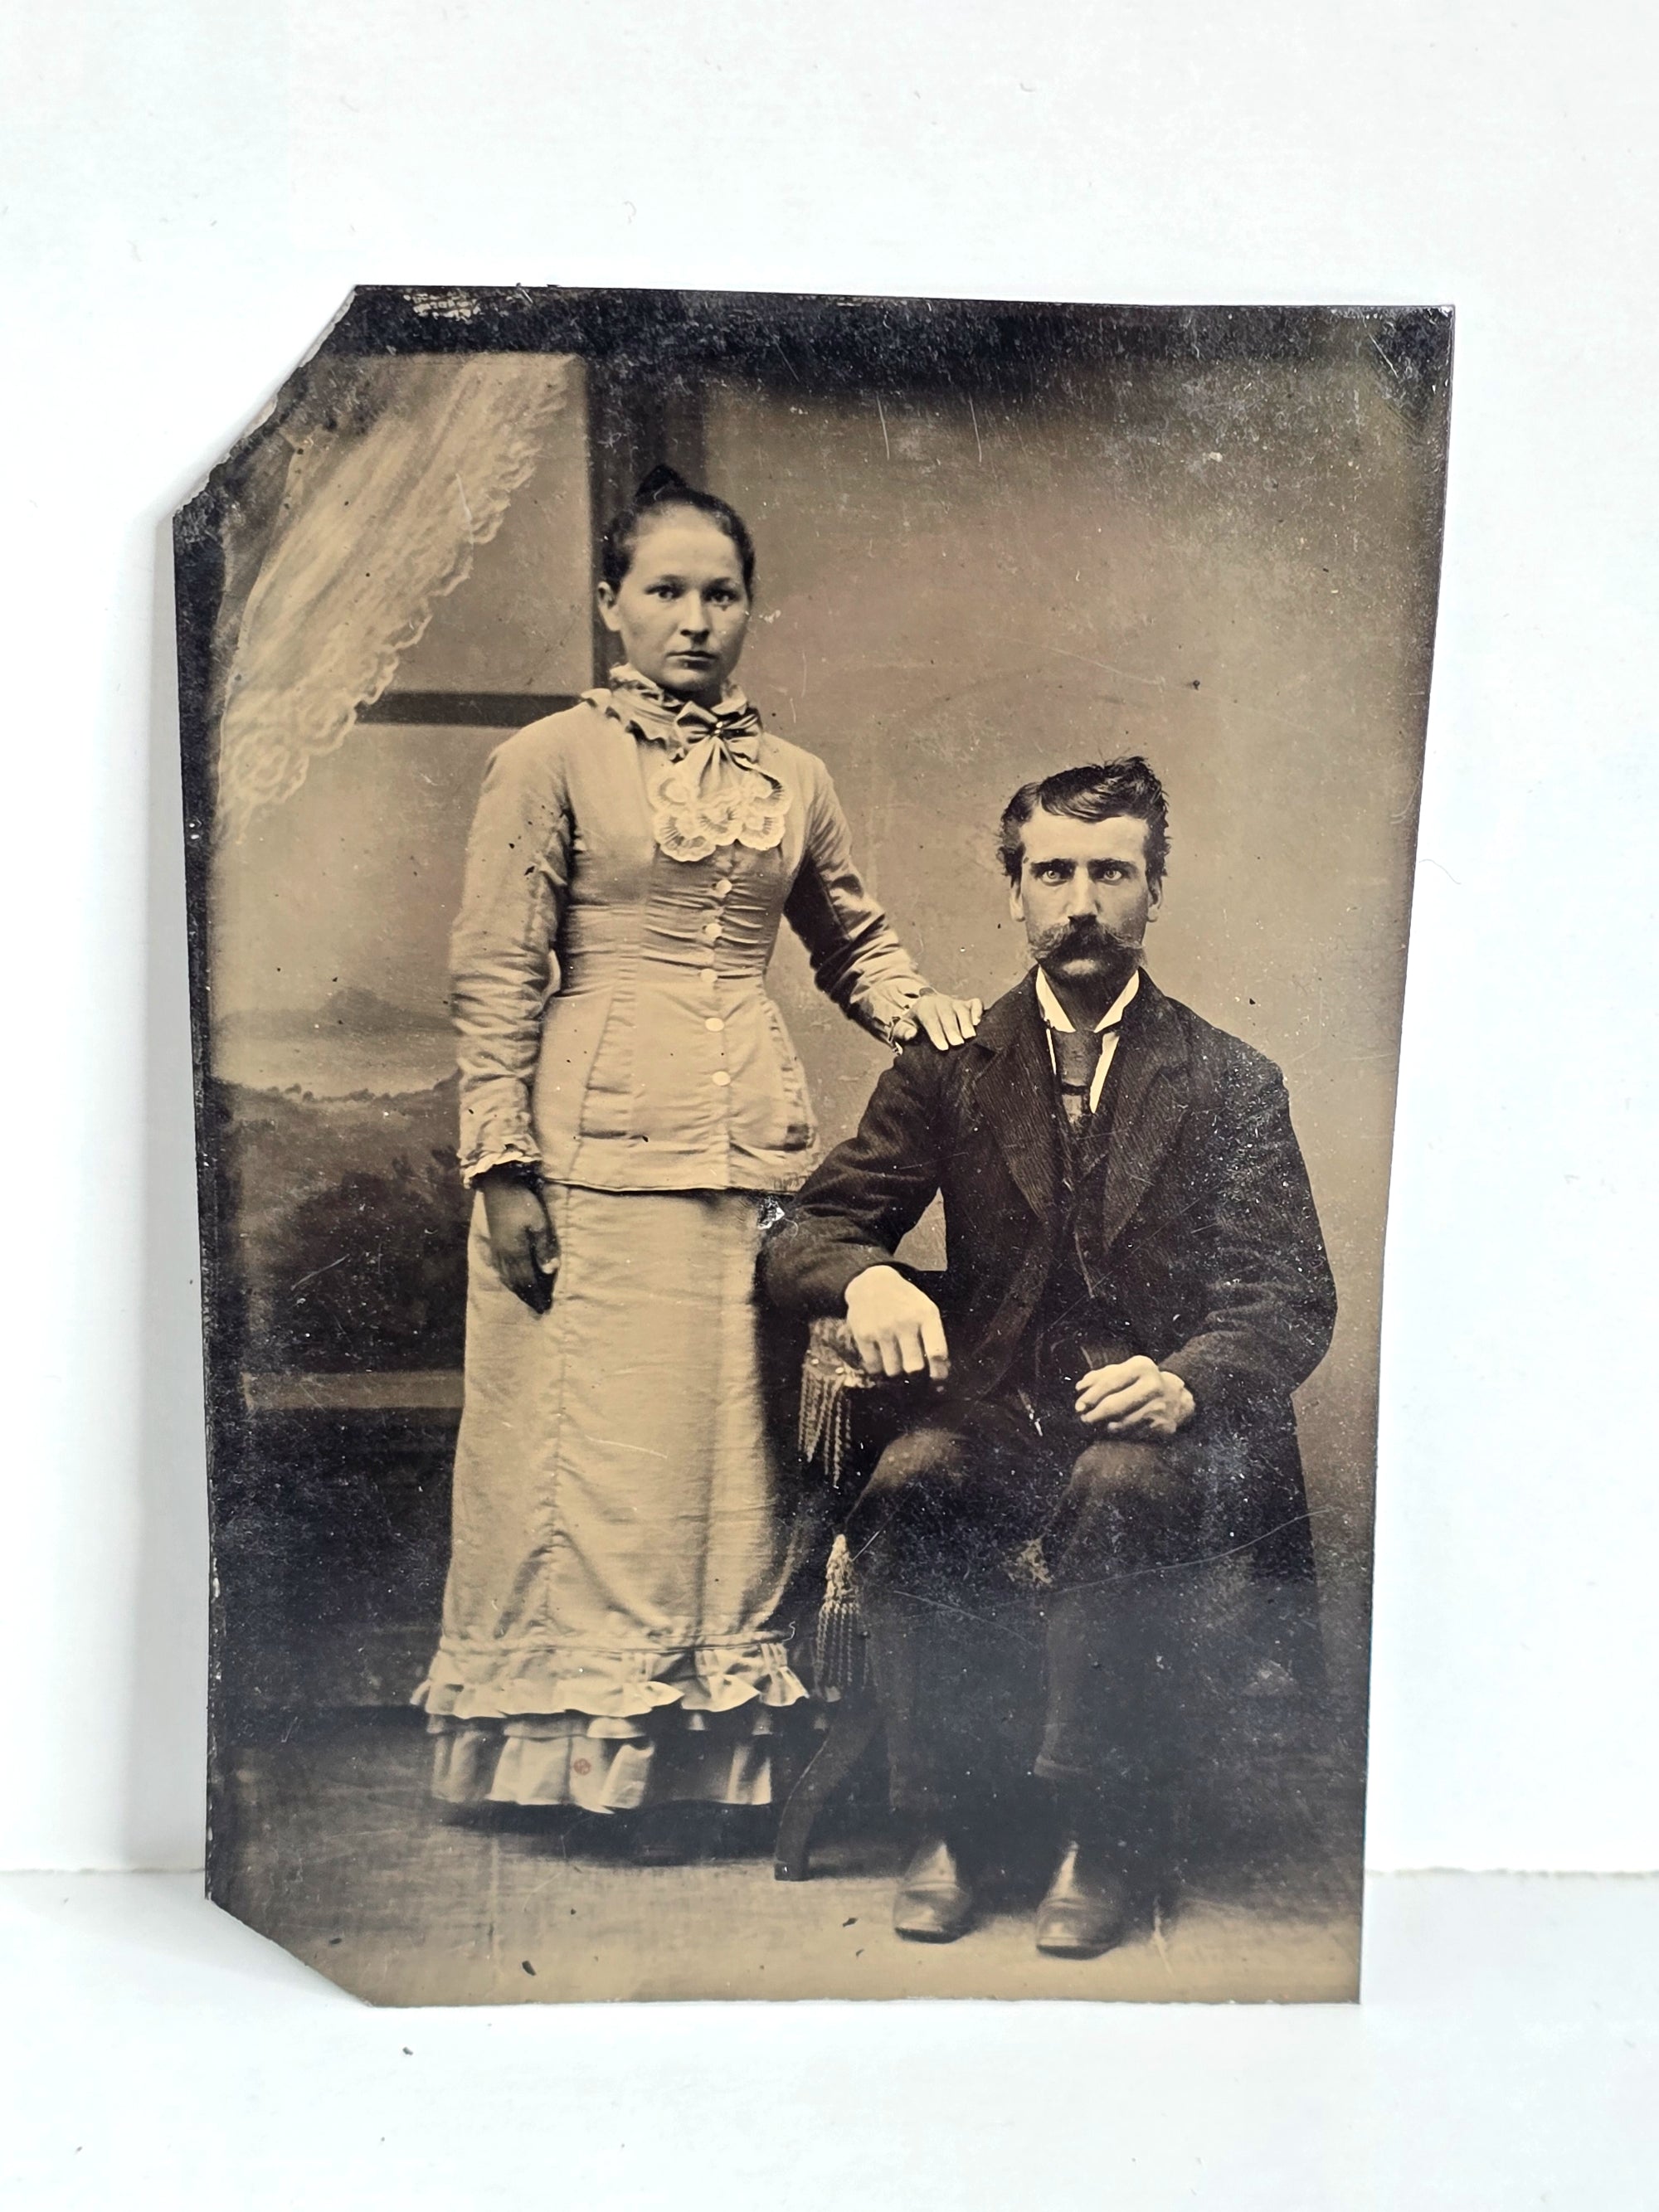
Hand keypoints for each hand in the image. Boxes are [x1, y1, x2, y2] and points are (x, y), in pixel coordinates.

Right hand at [478, 1171, 558, 1312]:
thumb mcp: (540, 1223)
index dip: (536, 1295)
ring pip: (506, 1276)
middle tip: (538, 1308)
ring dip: (517, 1290)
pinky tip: (510, 1279)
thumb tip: (550, 1271)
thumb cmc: (522, 1202)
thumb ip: (545, 1248)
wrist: (499, 1185)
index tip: (545, 1307)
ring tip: (527, 1298)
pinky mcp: (494, 1242)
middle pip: (516, 1282)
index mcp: (516, 1253)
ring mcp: (497, 1249)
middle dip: (528, 1297)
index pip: (527, 1281)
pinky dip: (507, 1278)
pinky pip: (499, 1268)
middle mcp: (504, 1255)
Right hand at [845, 1265, 949, 1381]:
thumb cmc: (905, 1300)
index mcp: (925, 1315)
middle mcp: (904, 1323)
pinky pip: (873, 1365)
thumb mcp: (925, 1309)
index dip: (938, 1370)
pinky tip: (881, 1355)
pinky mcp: (863, 1335)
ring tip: (896, 1359)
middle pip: (914, 1367)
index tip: (936, 1376)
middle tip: (913, 1370)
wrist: (871, 1282)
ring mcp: (882, 1329)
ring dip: (896, 1369)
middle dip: (915, 1374)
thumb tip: (940, 1369)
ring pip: (893, 1370)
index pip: (936, 1352)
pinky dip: (877, 1366)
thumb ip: (934, 1337)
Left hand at [911, 992, 982, 1050]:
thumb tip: (910, 1034)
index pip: (930, 1018)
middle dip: (952, 1028)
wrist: (925, 1015)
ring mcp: (956, 1003)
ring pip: (962, 1008)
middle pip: (947, 1013)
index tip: (943, 1047)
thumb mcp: (904, 1028)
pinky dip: (978, 1011)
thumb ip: (903, 1032)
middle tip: (957, 1043)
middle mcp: (940, 1002)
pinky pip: (976, 1004)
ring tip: (969, 1036)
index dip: (936, 1033)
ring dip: (966, 1022)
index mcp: (923, 1007)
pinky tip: (978, 1023)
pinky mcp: (969, 1004)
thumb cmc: (915, 1027)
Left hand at [1075, 1355, 1194, 1437]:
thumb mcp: (1124, 1371)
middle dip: (1094, 1414)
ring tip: (1096, 1424)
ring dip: (1104, 1426)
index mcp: (1141, 1366)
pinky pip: (1132, 1433)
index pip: (1110, 1382)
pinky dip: (1118, 1433)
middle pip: (1114, 1405)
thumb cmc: (1141, 1381)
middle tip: (1084, 1418)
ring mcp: (1158, 1407)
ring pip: (1121, 1422)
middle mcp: (1152, 1385)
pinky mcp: (1162, 1426)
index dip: (1091, 1396)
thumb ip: (1100, 1376)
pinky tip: (1113, 1429)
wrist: (1176, 1397)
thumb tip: (1080, 1388)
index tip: (1079, 1405)